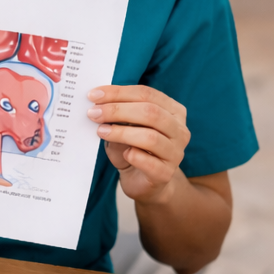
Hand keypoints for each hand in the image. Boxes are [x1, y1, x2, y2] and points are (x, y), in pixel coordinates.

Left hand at [86, 85, 190, 205]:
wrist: (142, 180)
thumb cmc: (132, 147)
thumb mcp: (125, 125)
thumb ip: (118, 113)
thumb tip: (97, 102)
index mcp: (173, 111)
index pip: (147, 94)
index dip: (119, 92)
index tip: (94, 94)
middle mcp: (179, 130)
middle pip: (151, 112)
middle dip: (117, 110)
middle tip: (94, 113)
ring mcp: (175, 153)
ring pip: (151, 137)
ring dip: (121, 132)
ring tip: (101, 131)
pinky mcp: (166, 174)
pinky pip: (150, 163)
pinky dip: (133, 156)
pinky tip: (123, 154)